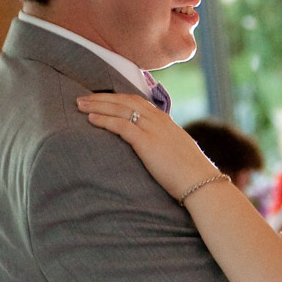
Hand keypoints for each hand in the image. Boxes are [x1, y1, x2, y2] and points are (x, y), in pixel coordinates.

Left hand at [77, 93, 218, 198]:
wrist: (201, 183)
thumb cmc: (190, 173)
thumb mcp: (177, 151)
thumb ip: (164, 145)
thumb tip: (155, 150)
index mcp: (165, 120)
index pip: (137, 101)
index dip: (116, 98)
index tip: (100, 98)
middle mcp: (159, 120)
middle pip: (125, 101)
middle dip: (102, 98)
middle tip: (82, 98)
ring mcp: (153, 129)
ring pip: (121, 109)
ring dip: (98, 105)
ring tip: (80, 105)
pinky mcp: (147, 142)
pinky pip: (121, 125)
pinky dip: (104, 120)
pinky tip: (91, 119)